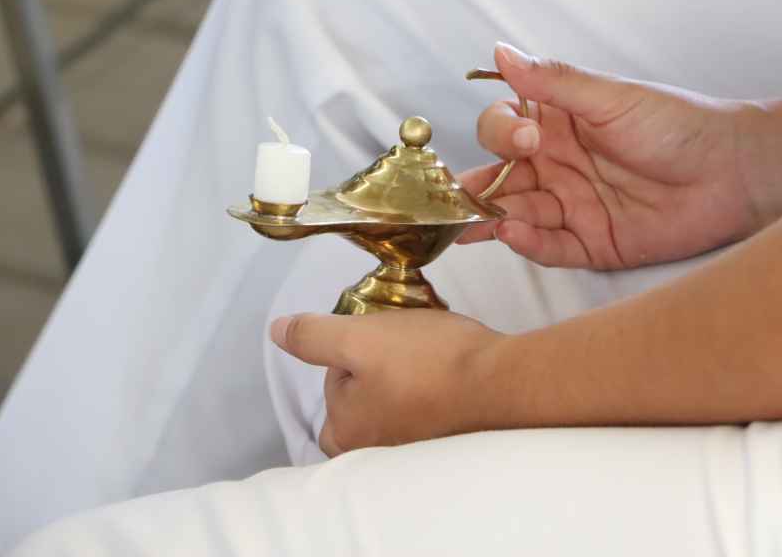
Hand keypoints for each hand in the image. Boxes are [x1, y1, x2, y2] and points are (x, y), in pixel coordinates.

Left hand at [270, 310, 502, 455]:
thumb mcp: (359, 337)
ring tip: (430, 355)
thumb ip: (314, 337)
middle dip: (379, 365)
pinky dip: (430, 390)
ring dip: (406, 376)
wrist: (502, 383)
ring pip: (394, 400)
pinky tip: (448, 372)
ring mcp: (411, 448)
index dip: (355, 348)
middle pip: (362, 394)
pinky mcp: (443, 442)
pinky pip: (424, 409)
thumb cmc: (428, 361)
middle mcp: (374, 449)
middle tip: (406, 344)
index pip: (333, 379)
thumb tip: (278, 332)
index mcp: (345, 430)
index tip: (382, 339)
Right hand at [458, 42, 761, 268]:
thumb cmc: (677, 125)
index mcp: (556, 125)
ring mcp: (571, 206)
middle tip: (456, 199)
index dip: (501, 135)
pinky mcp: (590, 242)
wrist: (733, 172)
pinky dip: (529, 243)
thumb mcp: (610, 98)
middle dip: (476, 189)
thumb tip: (500, 52)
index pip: (504, 129)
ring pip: (517, 215)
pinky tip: (512, 234)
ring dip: (493, 219)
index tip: (524, 138)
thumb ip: (552, 82)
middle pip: (501, 177)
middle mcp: (556, 166)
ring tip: (470, 226)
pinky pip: (550, 247)